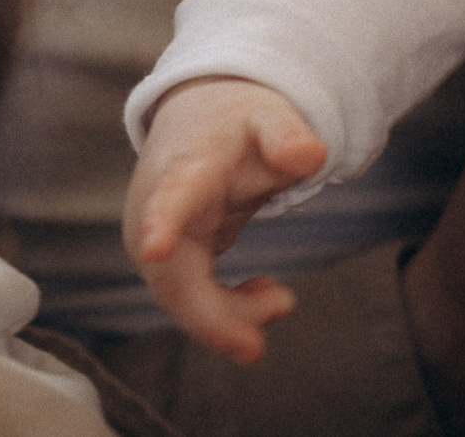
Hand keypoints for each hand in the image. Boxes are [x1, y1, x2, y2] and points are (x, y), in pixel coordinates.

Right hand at [123, 77, 327, 363]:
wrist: (199, 123)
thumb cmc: (235, 124)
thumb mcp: (268, 117)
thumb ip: (287, 133)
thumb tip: (310, 155)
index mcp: (185, 166)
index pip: (171, 194)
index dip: (162, 221)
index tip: (153, 246)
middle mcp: (157, 207)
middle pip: (169, 272)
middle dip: (207, 314)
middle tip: (253, 347)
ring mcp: (156, 238)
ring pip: (180, 296)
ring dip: (226, 318)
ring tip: (281, 302)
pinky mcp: (167, 262)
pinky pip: (191, 301)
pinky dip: (228, 314)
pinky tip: (267, 296)